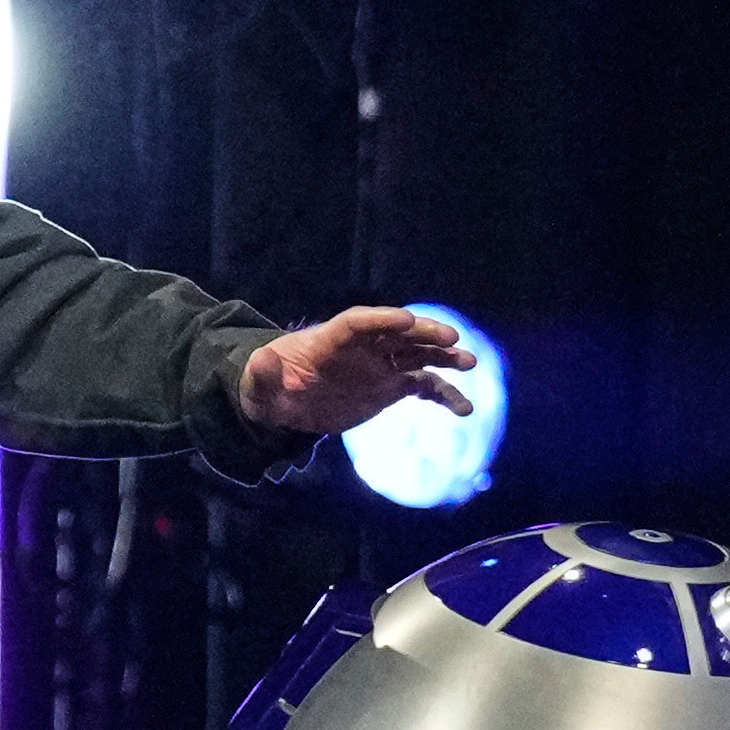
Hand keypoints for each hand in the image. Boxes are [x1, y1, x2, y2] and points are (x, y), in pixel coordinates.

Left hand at [237, 306, 471, 437]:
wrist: (290, 401)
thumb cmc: (273, 384)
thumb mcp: (260, 380)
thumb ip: (263, 371)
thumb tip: (261, 364)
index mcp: (332, 338)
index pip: (360, 322)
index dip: (382, 320)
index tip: (407, 321)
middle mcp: (363, 347)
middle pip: (398, 333)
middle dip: (424, 334)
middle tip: (452, 338)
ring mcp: (381, 365)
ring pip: (418, 355)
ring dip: (444, 358)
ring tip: (469, 363)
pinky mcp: (392, 386)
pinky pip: (423, 387)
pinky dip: (443, 395)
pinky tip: (464, 409)